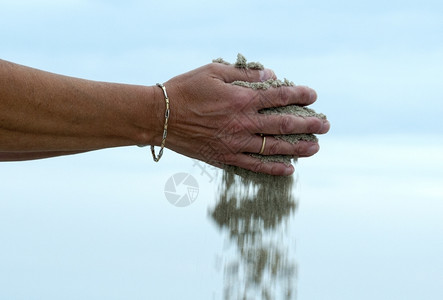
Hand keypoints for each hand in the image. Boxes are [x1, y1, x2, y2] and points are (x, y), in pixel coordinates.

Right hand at [163, 62, 329, 175]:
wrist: (160, 117)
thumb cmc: (185, 90)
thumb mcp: (213, 72)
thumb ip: (244, 74)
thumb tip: (270, 75)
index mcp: (241, 99)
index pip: (279, 97)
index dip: (300, 96)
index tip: (314, 97)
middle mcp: (243, 123)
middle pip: (284, 125)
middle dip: (309, 125)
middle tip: (326, 125)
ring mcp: (236, 144)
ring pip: (274, 148)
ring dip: (298, 148)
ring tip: (315, 147)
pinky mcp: (226, 158)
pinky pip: (255, 166)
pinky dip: (273, 169)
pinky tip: (289, 169)